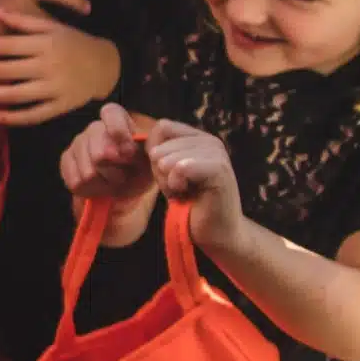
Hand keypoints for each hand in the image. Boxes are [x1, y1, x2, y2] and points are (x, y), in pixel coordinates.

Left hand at [0, 7, 117, 125]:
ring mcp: (55, 88)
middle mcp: (48, 66)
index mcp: (45, 43)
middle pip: (8, 70)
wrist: (105, 65)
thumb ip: (23, 20)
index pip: (8, 45)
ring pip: (17, 94)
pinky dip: (14, 117)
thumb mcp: (52, 26)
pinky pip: (34, 114)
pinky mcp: (60, 106)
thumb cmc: (73, 42)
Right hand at [61, 103, 153, 203]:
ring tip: (111, 182)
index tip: (129, 152)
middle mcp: (95, 127)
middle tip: (122, 177)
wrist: (125, 184)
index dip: (118, 131)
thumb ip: (141, 149)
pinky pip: (75, 181)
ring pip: (87, 172)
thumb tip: (126, 150)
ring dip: (103, 184)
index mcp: (117, 119)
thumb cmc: (139, 166)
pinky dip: (90, 190)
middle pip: (99, 154)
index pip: (110, 112)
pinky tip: (97, 187)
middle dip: (114, 172)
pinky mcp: (67, 158)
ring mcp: (78, 142)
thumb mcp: (148, 158)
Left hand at [146, 121, 244, 251]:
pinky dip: (176, 184)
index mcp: (198, 137)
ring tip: (183, 192)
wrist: (215, 233)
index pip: (162, 127)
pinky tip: (185, 193)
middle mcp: (210, 140)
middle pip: (161, 145)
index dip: (154, 151)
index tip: (166, 175)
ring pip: (167, 158)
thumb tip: (140, 140)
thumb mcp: (166, 173)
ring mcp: (217, 153)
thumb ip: (158, 153)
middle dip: (160, 172)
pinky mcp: (219, 169)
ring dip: (168, 181)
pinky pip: (181, 167)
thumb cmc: (189, 204)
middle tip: (178, 189)